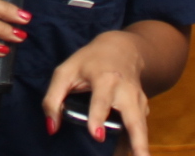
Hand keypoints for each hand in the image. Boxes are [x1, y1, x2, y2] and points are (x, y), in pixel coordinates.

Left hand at [43, 30, 152, 152]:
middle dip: (138, 141)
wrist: (121, 49)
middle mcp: (126, 91)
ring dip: (140, 148)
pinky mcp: (143, 110)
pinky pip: (140, 130)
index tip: (97, 136)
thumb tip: (51, 128)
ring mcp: (138, 101)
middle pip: (135, 119)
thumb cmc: (89, 61)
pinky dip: (137, 146)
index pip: (102, 100)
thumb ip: (53, 98)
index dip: (98, 117)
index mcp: (105, 78)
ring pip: (141, 128)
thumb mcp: (65, 72)